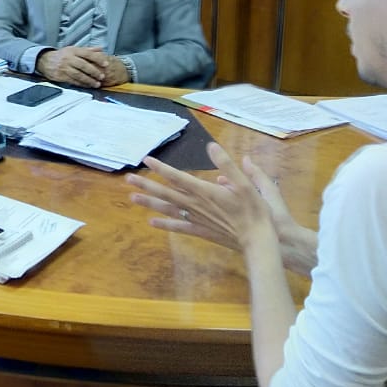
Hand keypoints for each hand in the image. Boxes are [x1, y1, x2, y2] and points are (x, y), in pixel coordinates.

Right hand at [36, 46, 111, 86]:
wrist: (45, 61)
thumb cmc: (62, 55)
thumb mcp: (74, 49)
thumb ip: (88, 50)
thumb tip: (101, 49)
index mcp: (73, 51)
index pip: (87, 54)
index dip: (97, 59)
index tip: (106, 64)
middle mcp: (69, 58)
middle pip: (83, 65)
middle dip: (94, 72)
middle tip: (102, 76)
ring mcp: (64, 68)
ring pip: (78, 75)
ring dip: (89, 80)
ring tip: (97, 84)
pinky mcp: (61, 76)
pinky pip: (73, 81)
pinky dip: (81, 84)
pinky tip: (87, 86)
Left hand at [126, 142, 282, 260]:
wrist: (258, 240)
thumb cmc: (254, 210)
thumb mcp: (245, 184)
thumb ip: (228, 164)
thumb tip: (212, 146)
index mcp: (205, 191)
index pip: (178, 177)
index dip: (161, 168)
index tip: (146, 160)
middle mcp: (196, 205)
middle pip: (166, 193)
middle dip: (147, 184)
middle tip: (128, 179)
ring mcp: (197, 219)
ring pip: (168, 209)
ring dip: (150, 202)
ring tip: (133, 197)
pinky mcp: (201, 231)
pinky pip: (179, 227)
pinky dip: (165, 224)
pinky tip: (152, 222)